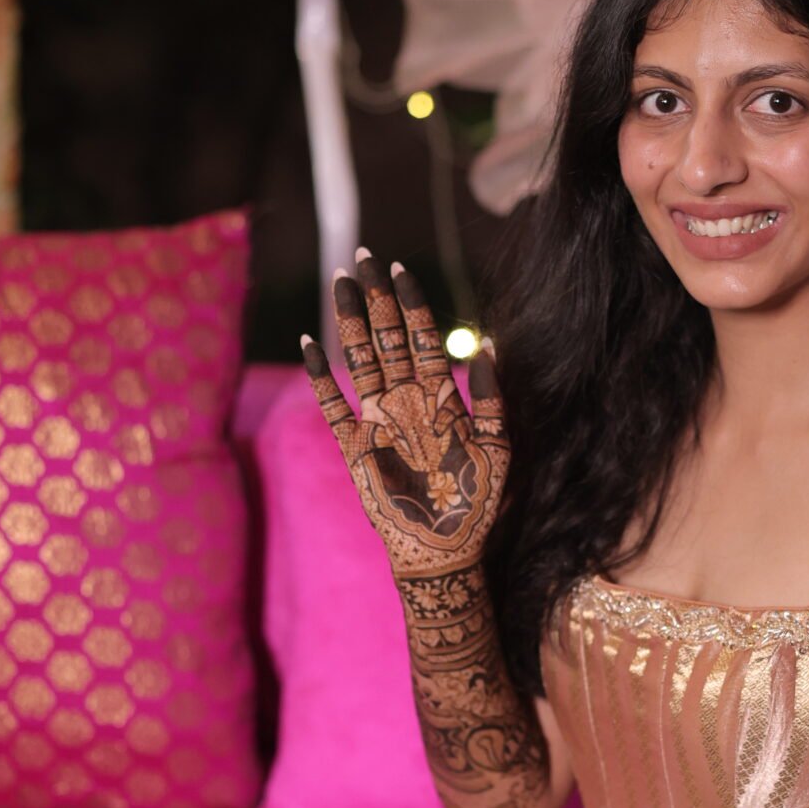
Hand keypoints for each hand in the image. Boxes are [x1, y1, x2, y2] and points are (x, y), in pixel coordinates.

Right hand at [300, 252, 506, 581]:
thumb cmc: (476, 503)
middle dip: (377, 297)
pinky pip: (333, 405)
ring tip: (341, 283)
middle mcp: (407, 403)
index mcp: (441, 399)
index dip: (412, 304)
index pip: (423, 339)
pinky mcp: (355, 448)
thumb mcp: (498, 446)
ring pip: (361, 361)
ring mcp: (378, 422)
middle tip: (365, 257)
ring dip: (351, 322)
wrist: (444, 551)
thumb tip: (486, 344)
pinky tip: (310, 343)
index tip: (400, 269)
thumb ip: (493, 397)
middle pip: (388, 339)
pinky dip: (320, 376)